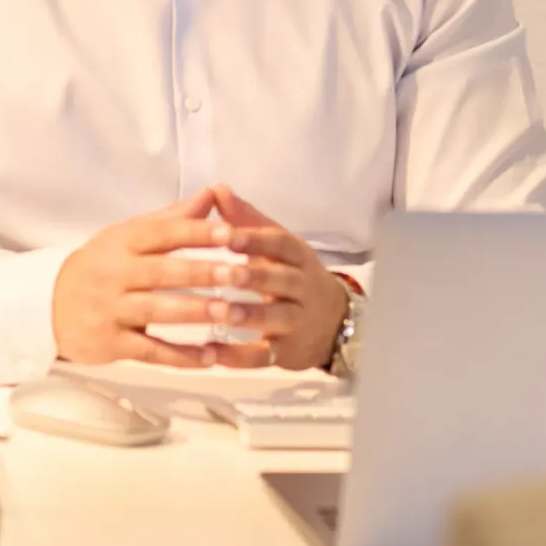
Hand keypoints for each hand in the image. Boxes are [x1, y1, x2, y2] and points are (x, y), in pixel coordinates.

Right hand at [52, 193, 280, 368]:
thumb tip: (213, 193)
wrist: (48, 306)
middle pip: (163, 272)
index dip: (196, 232)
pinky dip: (181, 356)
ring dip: (196, 313)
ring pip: (158, 312)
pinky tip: (211, 357)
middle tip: (243, 274)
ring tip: (232, 313)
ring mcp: (110, 310)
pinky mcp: (110, 343)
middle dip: (204, 273)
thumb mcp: (128, 236)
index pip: (161, 233)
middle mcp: (114, 274)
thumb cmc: (101, 266)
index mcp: (122, 243)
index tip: (232, 233)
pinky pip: (150, 350)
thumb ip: (172, 219)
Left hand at [206, 188, 351, 371]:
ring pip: (276, 318)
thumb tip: (217, 189)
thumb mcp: (276, 246)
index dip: (255, 239)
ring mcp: (296, 321)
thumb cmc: (292, 276)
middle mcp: (302, 287)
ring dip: (250, 315)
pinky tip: (212, 353)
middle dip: (255, 276)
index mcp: (296, 257)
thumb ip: (246, 220)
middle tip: (226, 273)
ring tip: (222, 313)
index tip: (227, 234)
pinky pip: (264, 356)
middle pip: (281, 279)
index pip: (280, 243)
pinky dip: (238, 357)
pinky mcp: (286, 352)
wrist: (334, 323)